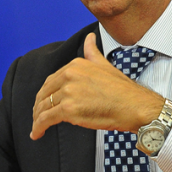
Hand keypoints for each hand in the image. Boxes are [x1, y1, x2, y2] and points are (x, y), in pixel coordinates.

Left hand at [30, 33, 163, 139]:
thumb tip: (89, 37)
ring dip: (37, 119)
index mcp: (76, 65)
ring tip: (37, 127)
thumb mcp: (105, 65)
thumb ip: (92, 52)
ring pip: (43, 107)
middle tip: (38, 116)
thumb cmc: (123, 90)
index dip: (46, 93)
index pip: (52, 80)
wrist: (134, 106)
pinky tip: (37, 133)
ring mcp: (68, 92)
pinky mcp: (68, 109)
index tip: (45, 102)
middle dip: (39, 106)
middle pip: (45, 93)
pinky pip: (46, 119)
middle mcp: (69, 75)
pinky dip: (38, 127)